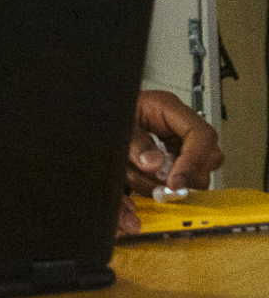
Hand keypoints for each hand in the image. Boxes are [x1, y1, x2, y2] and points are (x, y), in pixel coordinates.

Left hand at [117, 89, 222, 233]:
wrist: (90, 115)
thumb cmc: (104, 112)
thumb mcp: (118, 125)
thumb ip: (134, 144)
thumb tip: (153, 165)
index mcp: (167, 109)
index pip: (201, 135)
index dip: (193, 161)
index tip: (175, 182)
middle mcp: (176, 128)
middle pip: (207, 159)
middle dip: (182, 176)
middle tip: (157, 184)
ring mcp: (174, 146)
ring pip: (191, 176)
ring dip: (161, 184)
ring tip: (133, 175)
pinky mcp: (167, 163)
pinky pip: (173, 182)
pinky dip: (154, 188)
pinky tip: (135, 181)